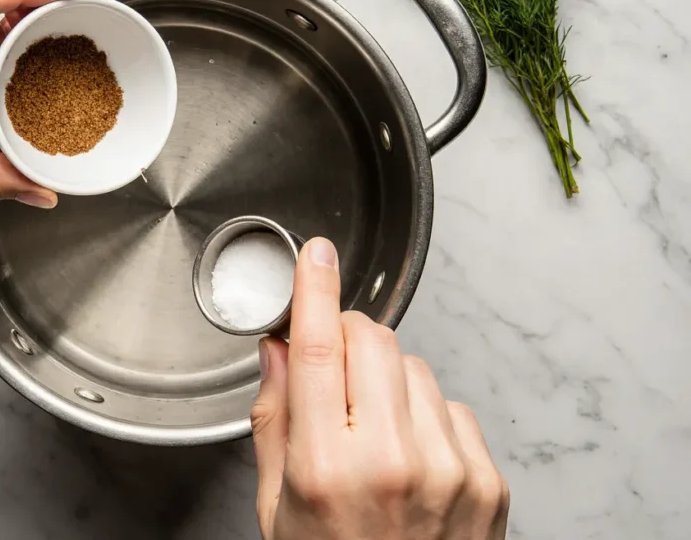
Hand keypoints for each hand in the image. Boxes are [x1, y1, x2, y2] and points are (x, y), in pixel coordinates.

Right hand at [252, 238, 508, 539]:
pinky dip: (423, 413)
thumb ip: (274, 420)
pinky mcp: (488, 479)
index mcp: (328, 469)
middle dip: (346, 337)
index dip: (317, 290)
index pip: (320, 348)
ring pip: (414, 366)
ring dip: (385, 377)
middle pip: (374, 341)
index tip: (317, 255)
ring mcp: (450, 470)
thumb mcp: (277, 507)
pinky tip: (407, 454)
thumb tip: (278, 351)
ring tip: (369, 429)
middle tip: (330, 365)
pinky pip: (449, 404)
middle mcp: (394, 463)